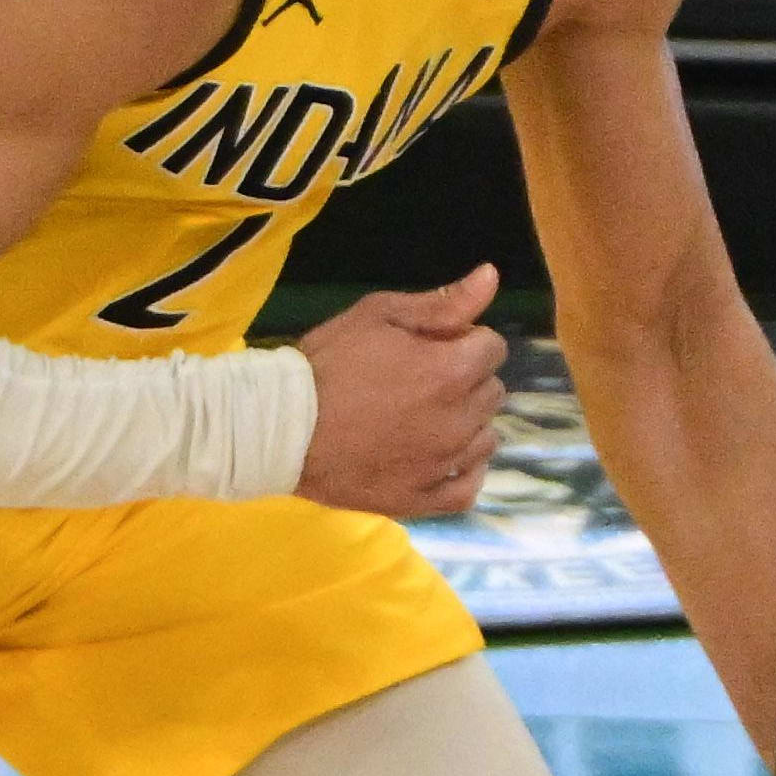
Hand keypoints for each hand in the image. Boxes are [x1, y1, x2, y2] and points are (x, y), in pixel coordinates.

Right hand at [294, 265, 507, 518]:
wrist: (283, 426)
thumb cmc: (327, 363)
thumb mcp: (379, 315)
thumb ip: (442, 302)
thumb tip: (491, 276)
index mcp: (451, 372)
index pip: (492, 347)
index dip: (464, 340)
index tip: (432, 345)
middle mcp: (458, 421)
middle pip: (491, 391)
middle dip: (467, 378)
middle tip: (421, 379)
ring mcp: (442, 465)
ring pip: (485, 438)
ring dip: (466, 423)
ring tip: (423, 418)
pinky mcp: (422, 499)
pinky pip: (469, 488)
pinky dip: (464, 471)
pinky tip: (443, 458)